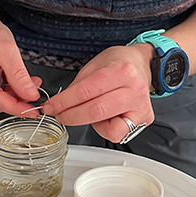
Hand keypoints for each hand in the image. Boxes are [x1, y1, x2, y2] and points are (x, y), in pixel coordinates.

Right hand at [0, 2, 40, 114]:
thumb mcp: (7, 49)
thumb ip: (19, 75)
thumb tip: (30, 95)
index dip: (15, 106)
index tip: (33, 110)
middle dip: (15, 99)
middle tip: (33, 88)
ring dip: (10, 97)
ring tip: (22, 81)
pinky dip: (3, 94)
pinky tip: (10, 83)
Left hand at [40, 44, 154, 142]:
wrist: (142, 64)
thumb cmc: (119, 63)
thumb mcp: (95, 65)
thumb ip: (78, 85)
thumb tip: (60, 104)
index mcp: (121, 71)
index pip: (85, 92)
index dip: (63, 102)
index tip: (51, 107)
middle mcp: (134, 90)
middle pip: (96, 111)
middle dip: (71, 116)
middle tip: (60, 115)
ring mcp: (141, 107)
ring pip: (110, 129)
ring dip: (92, 124)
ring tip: (90, 113)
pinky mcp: (144, 119)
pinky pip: (119, 134)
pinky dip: (107, 129)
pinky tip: (105, 118)